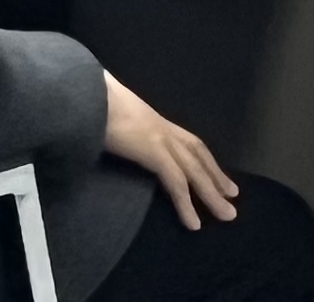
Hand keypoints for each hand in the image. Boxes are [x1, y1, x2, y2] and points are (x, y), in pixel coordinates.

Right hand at [101, 74, 239, 229]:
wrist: (81, 89)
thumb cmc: (87, 98)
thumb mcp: (105, 112)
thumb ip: (112, 124)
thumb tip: (102, 130)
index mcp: (151, 119)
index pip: (186, 140)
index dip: (203, 158)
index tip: (216, 174)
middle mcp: (160, 126)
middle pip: (197, 154)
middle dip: (215, 177)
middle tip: (232, 197)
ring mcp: (159, 136)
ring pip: (194, 171)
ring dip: (211, 195)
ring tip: (226, 215)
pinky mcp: (153, 149)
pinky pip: (176, 182)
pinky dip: (186, 203)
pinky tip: (193, 223)